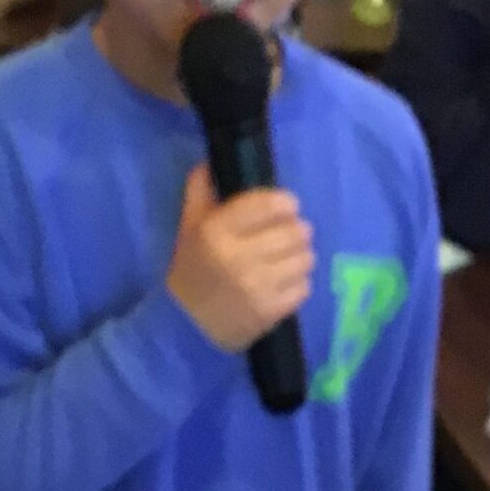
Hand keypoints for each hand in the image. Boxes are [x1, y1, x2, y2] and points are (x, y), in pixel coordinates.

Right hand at [166, 163, 313, 351]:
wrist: (185, 327)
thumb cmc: (191, 272)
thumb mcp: (189, 228)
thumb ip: (200, 193)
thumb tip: (210, 163)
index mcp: (216, 232)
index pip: (270, 204)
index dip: (286, 203)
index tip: (286, 207)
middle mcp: (238, 257)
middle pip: (295, 231)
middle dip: (297, 230)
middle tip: (290, 235)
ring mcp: (256, 287)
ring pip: (304, 258)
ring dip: (301, 256)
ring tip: (288, 259)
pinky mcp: (270, 311)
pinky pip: (304, 287)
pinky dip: (298, 283)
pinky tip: (284, 283)